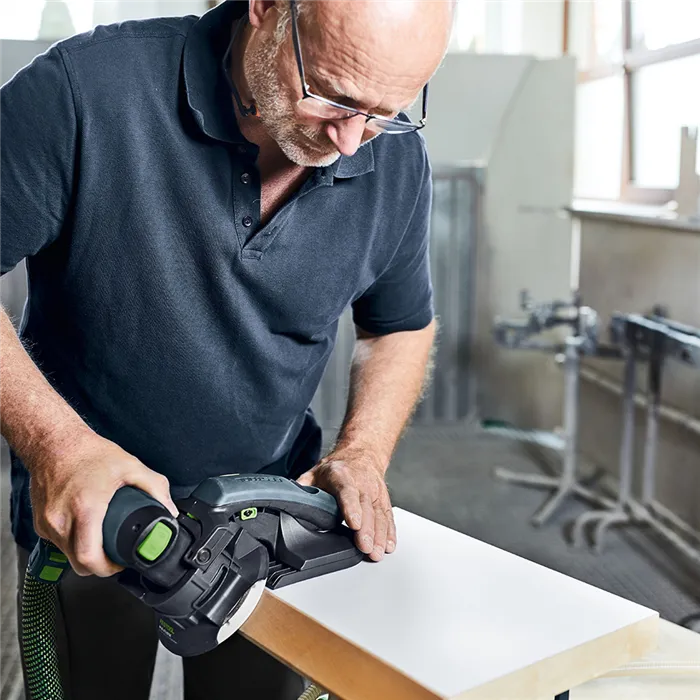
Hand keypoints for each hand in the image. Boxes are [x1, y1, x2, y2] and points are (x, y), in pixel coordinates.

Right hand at [27, 429, 177, 576]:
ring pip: (67, 555)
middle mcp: (61, 519)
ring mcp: (47, 522)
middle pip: (78, 563)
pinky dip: (72, 541)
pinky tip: (84, 528)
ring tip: (100, 539)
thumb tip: (169, 510)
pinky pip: (57, 543)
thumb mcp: (130, 465)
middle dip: (98, 565)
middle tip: (114, 556)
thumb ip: (155, 487)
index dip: (107, 569)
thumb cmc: (88, 453)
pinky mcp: (39, 522)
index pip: (89, 557)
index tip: (119, 564)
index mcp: (85, 508)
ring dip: (84, 553)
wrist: (54, 442)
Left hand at [297, 447, 395, 560]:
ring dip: (379, 535)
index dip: (351, 509)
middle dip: (367, 529)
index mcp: (342, 476)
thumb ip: (303, 487)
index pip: (348, 492)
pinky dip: (389, 532)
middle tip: (365, 548)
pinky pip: (388, 517)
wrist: (362, 454)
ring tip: (376, 552)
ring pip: (379, 514)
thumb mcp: (315, 472)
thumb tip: (289, 501)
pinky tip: (388, 545)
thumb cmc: (338, 467)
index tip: (353, 524)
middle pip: (366, 507)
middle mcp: (362, 483)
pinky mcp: (383, 500)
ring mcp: (374, 492)